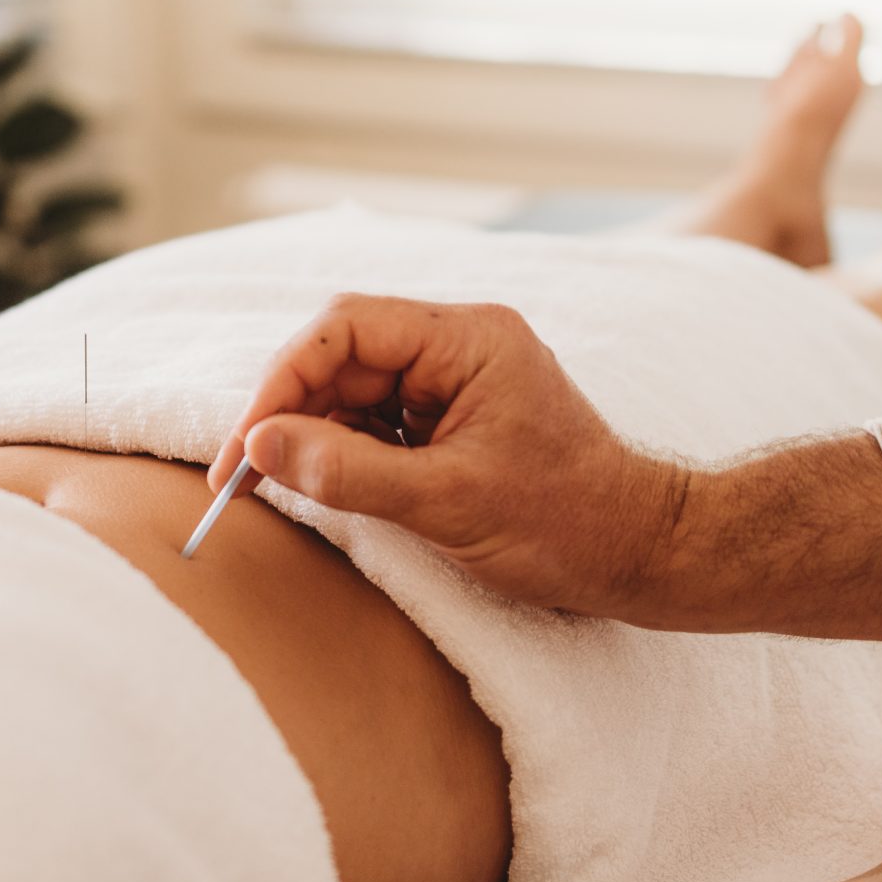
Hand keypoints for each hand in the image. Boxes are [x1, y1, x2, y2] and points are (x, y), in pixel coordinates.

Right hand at [209, 294, 686, 614]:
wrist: (640, 553)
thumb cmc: (565, 523)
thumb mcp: (448, 503)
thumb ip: (350, 472)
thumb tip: (262, 446)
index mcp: (467, 338)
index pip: (345, 328)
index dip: (283, 382)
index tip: (247, 445)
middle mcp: (458, 345)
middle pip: (341, 356)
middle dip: (288, 411)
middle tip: (242, 476)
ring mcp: (455, 381)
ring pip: (352, 390)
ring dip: (311, 435)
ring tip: (279, 487)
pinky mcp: (451, 418)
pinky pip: (376, 421)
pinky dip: (342, 453)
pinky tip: (325, 486)